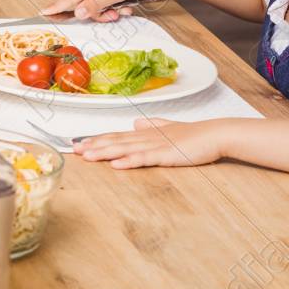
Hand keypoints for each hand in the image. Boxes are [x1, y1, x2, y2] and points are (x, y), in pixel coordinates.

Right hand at [41, 0, 165, 21]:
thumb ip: (95, 5)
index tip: (42, 12)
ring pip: (94, 3)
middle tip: (114, 16)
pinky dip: (111, 5)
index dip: (56, 6)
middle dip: (98, 14)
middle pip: (83, 3)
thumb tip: (77, 13)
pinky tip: (124, 5)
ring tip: (123, 10)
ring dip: (107, 11)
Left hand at [73, 117, 228, 168]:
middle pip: (115, 141)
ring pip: (125, 149)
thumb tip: (136, 124)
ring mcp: (155, 146)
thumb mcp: (168, 129)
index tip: (79, 143)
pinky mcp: (166, 155)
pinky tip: (116, 164)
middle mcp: (146, 138)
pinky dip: (129, 161)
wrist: (215, 135)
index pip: (116, 136)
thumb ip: (152, 126)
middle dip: (93, 145)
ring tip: (87, 155)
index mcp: (145, 134)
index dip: (97, 140)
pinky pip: (145, 159)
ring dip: (104, 152)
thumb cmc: (194, 135)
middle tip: (73, 149)